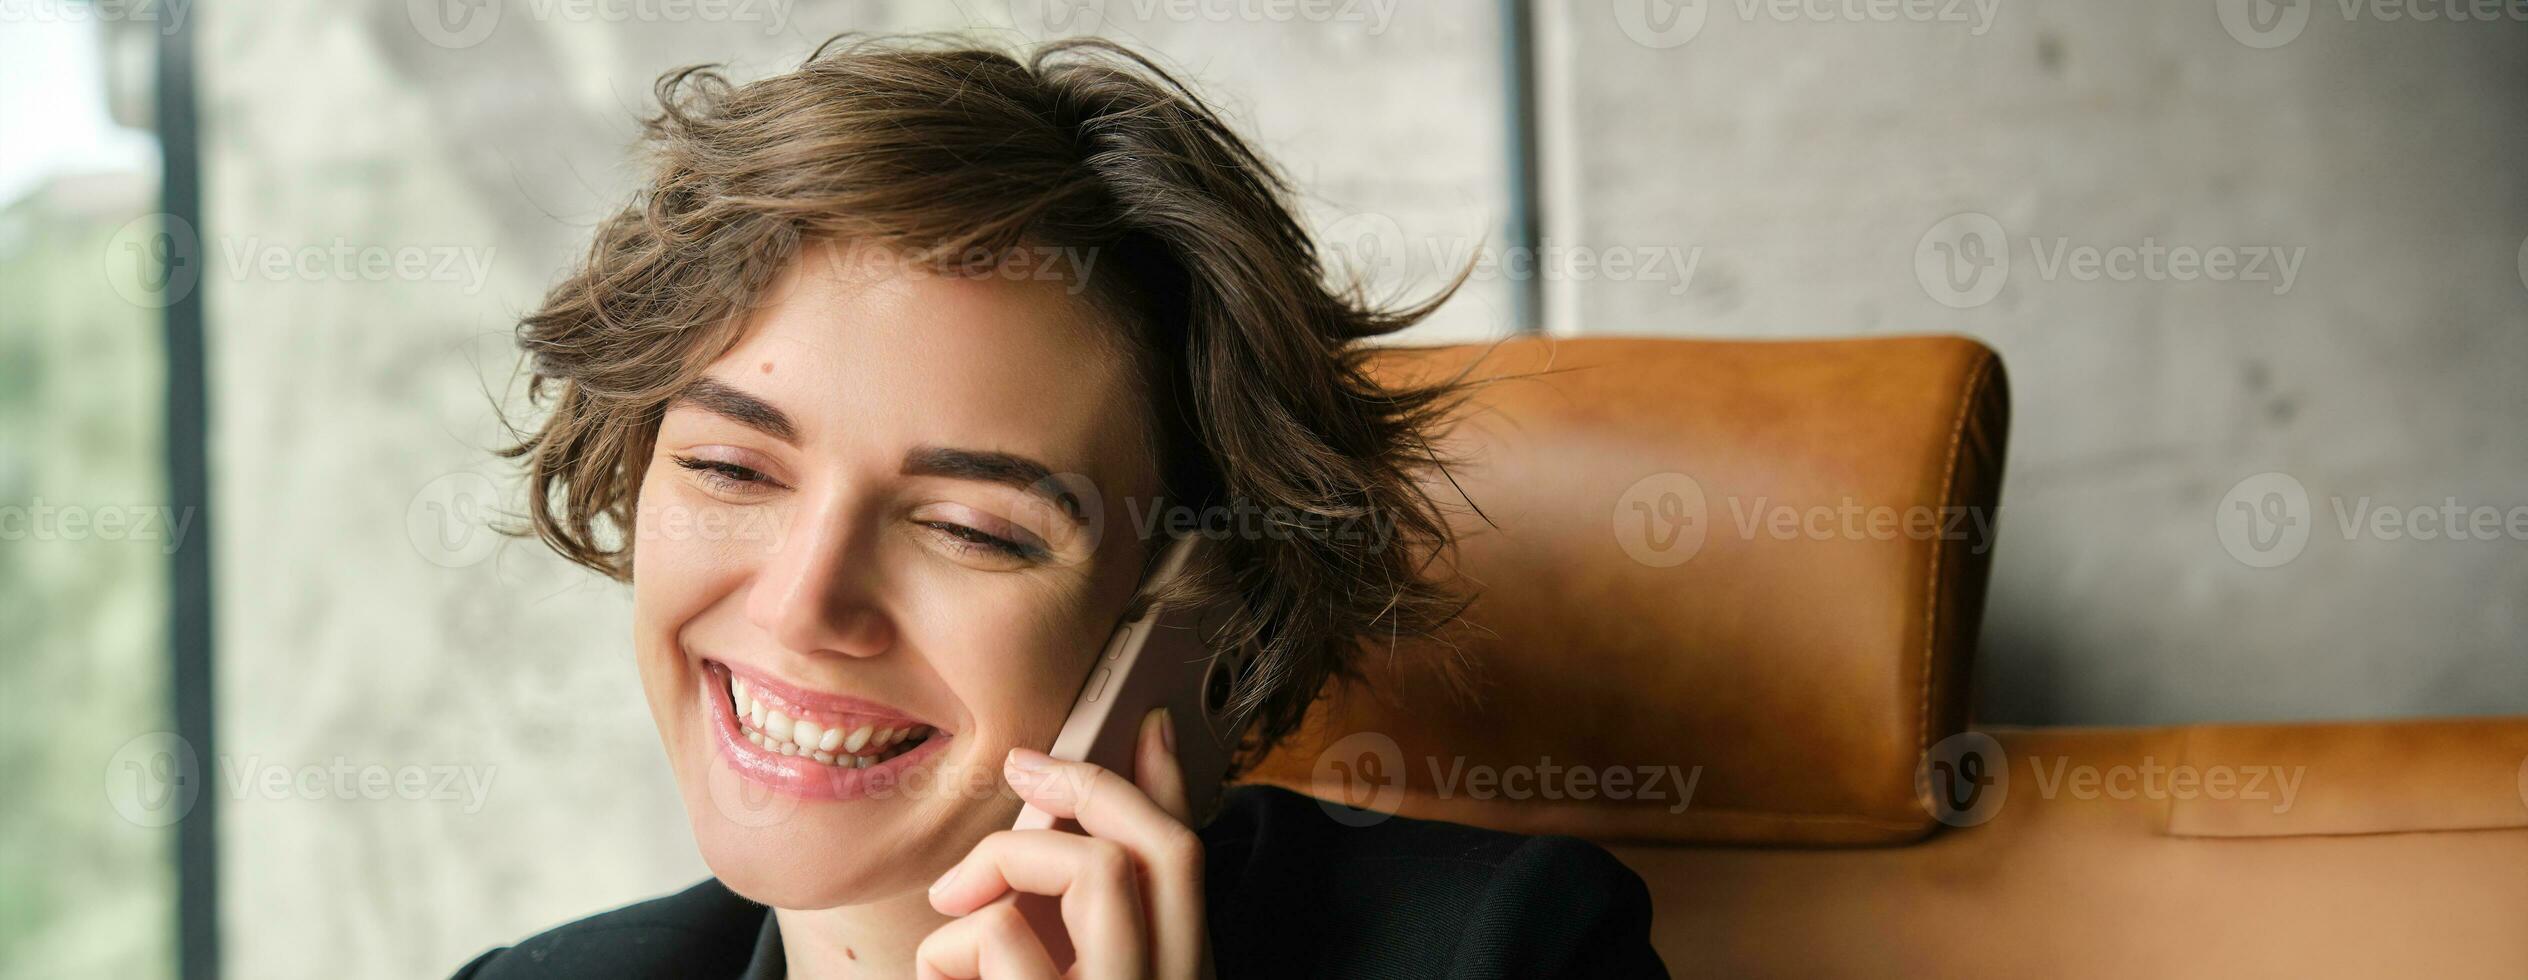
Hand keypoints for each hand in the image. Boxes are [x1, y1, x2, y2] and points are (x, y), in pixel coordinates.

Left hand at [918, 708, 1210, 979]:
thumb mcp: (1058, 970)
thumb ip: (1073, 910)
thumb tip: (1057, 803)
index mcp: (1176, 977)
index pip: (1189, 868)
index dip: (1172, 787)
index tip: (1148, 724)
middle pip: (1170, 848)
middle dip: (1092, 785)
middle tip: (1020, 763)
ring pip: (1095, 869)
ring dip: (1003, 863)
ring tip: (950, 910)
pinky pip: (1000, 932)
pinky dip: (945, 947)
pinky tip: (936, 979)